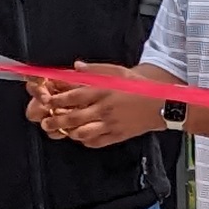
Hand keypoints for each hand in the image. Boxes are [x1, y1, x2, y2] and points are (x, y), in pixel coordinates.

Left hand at [26, 73, 168, 147]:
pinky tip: (81, 137)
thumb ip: (95, 70)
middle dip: (56, 121)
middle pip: (73, 118)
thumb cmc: (139, 87)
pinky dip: (86, 141)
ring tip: (62, 131)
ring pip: (83, 133)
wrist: (162, 105)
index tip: (47, 101)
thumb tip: (76, 67)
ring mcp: (110, 124)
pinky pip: (97, 142)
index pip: (73, 97)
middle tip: (46, 122)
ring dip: (69, 133)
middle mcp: (104, 108)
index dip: (57, 100)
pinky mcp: (117, 136)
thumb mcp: (118, 72)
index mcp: (102, 91)